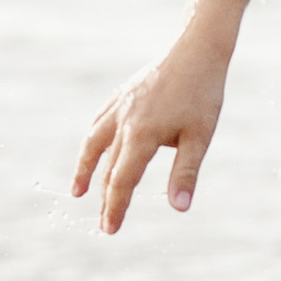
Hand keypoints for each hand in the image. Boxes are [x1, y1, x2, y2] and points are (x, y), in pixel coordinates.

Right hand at [71, 32, 230, 233]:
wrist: (196, 51)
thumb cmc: (202, 95)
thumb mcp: (200, 138)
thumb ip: (185, 173)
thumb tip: (179, 208)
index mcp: (141, 136)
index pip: (122, 181)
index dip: (116, 207)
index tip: (110, 229)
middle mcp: (124, 122)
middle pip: (109, 168)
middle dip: (105, 198)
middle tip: (104, 225)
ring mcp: (120, 106)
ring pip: (95, 143)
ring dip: (85, 169)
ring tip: (78, 191)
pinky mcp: (123, 94)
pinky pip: (99, 121)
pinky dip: (92, 140)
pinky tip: (92, 148)